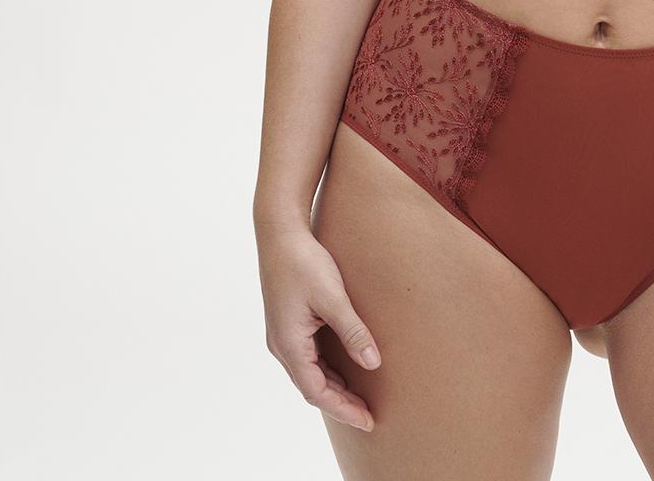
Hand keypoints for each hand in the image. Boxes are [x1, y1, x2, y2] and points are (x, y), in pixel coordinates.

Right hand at [257, 223, 380, 432]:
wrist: (280, 233)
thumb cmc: (304, 262)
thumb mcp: (333, 297)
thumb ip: (353, 331)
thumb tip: (373, 363)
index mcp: (289, 345)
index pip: (317, 392)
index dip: (343, 409)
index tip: (367, 420)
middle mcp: (282, 346)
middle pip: (312, 387)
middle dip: (340, 403)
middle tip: (369, 415)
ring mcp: (283, 336)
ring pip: (310, 373)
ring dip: (334, 387)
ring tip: (361, 398)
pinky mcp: (289, 324)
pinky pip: (309, 357)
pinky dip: (328, 369)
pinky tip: (346, 367)